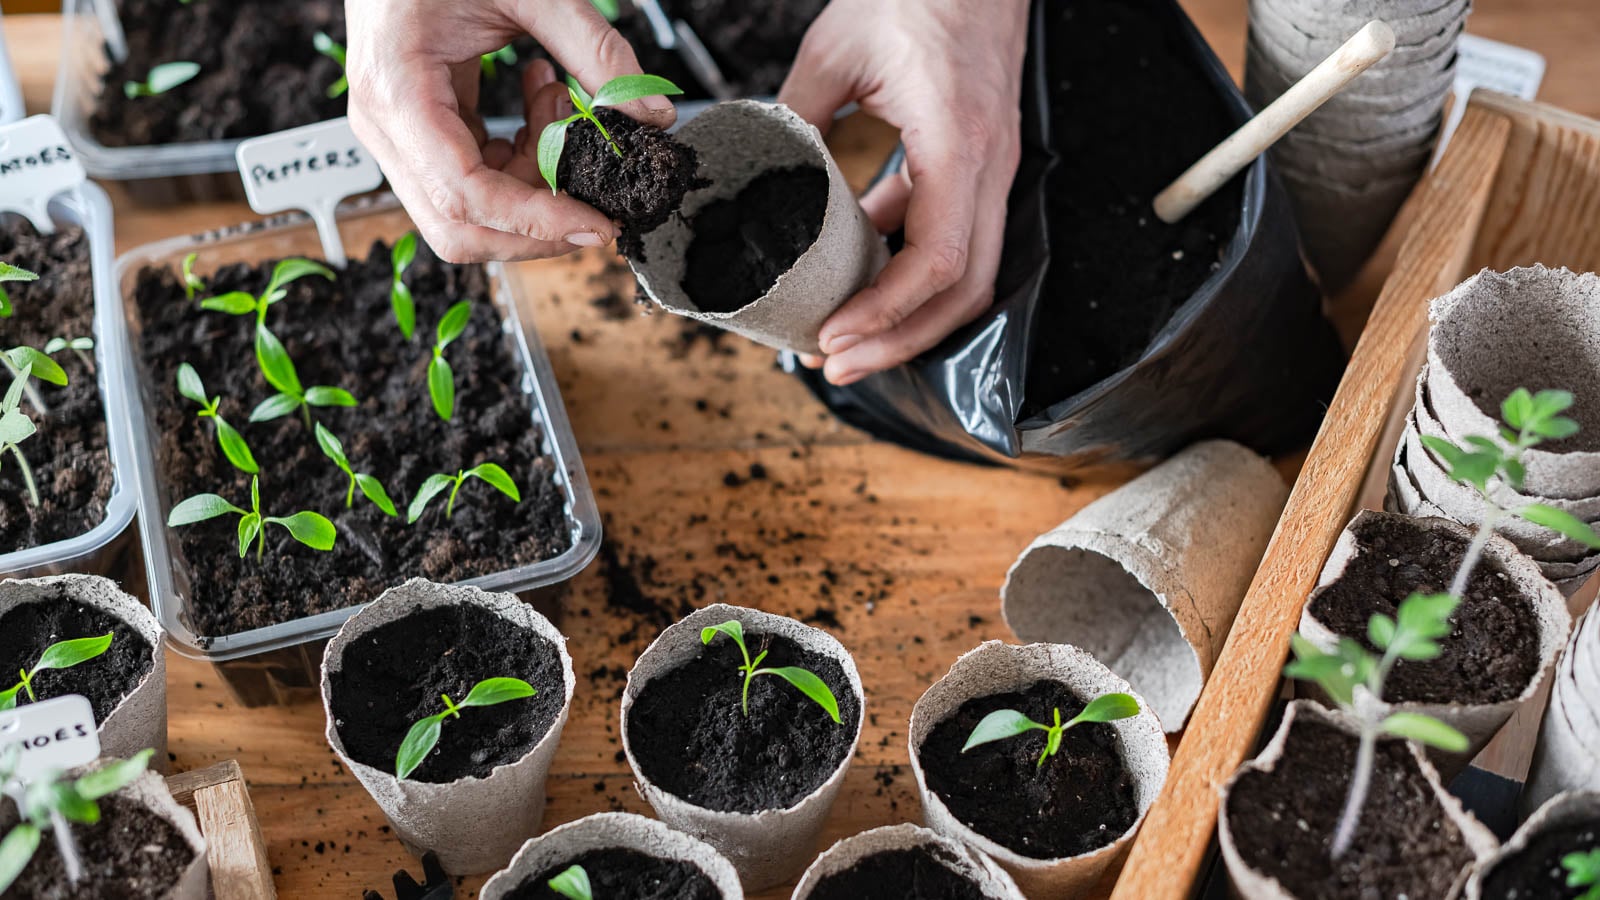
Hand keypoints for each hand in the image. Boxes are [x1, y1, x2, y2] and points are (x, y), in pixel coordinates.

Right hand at [345, 0, 677, 262]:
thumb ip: (593, 48)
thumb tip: (651, 112)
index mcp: (398, 91)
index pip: (464, 195)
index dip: (536, 222)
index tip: (597, 224)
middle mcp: (386, 125)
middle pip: (459, 228)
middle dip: (536, 226)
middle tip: (594, 194)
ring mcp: (398, 135)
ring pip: (469, 214)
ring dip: (533, 181)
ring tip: (557, 104)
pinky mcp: (419, 135)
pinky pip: (474, 181)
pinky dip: (521, 160)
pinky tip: (539, 105)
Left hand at [779, 0, 1027, 384]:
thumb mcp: (837, 49)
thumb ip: (797, 115)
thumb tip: (757, 172)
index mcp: (958, 143)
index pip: (939, 261)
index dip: (887, 312)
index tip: (835, 335)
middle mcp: (988, 168)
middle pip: (965, 291)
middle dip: (900, 340)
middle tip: (836, 364)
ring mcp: (991, 171)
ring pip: (969, 277)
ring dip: (909, 318)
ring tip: (846, 341)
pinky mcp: (978, 167)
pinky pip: (953, 238)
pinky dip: (908, 271)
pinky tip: (858, 277)